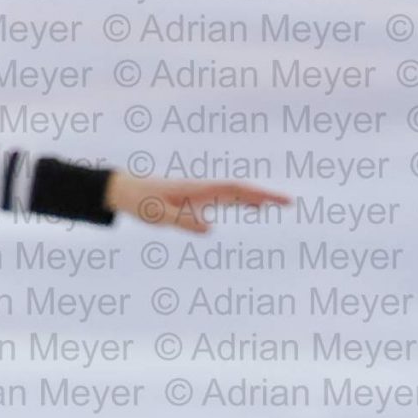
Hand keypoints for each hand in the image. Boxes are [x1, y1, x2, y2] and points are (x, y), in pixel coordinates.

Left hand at [104, 173, 291, 233]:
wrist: (127, 191)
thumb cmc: (142, 203)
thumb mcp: (160, 216)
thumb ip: (184, 222)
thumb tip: (211, 229)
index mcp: (200, 190)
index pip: (236, 190)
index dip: (259, 194)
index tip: (277, 200)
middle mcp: (205, 188)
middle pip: (242, 190)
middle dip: (266, 195)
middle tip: (290, 202)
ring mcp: (202, 192)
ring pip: (236, 193)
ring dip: (257, 197)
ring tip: (278, 205)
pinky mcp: (197, 198)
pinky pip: (225, 199)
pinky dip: (242, 202)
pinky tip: (251, 208)